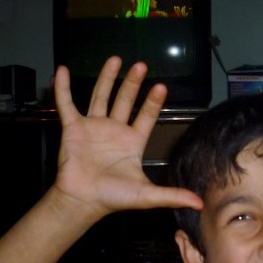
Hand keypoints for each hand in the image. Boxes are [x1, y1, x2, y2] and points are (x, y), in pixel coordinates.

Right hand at [53, 57, 202, 218]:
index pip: (147, 117)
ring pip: (101, 96)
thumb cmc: (113, 197)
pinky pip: (67, 104)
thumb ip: (172, 195)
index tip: (161, 87)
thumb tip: (199, 204)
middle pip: (125, 101)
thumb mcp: (146, 195)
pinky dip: (63, 88)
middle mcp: (114, 131)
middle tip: (141, 65)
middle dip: (133, 83)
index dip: (153, 103)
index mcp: (132, 142)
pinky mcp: (73, 128)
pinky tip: (63, 70)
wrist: (83, 200)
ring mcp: (93, 127)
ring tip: (116, 59)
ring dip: (107, 78)